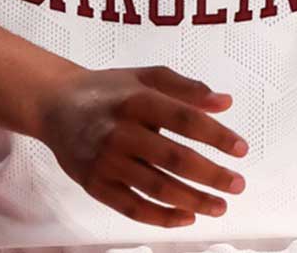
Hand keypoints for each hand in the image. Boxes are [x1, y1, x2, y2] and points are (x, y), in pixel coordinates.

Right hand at [38, 65, 247, 227]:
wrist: (55, 104)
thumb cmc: (108, 90)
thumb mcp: (146, 77)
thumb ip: (186, 88)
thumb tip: (225, 102)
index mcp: (137, 99)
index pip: (185, 119)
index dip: (216, 135)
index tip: (241, 149)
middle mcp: (120, 131)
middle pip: (174, 159)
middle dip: (211, 175)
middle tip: (237, 185)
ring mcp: (106, 160)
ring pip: (156, 187)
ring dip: (193, 200)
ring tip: (219, 206)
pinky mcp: (94, 184)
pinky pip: (131, 207)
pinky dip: (161, 217)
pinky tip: (186, 218)